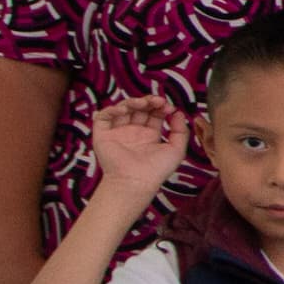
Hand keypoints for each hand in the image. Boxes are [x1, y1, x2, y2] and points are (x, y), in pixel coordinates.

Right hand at [87, 94, 191, 208]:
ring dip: (133, 102)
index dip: (161, 107)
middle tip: (158, 101)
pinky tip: (124, 110)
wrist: (136, 182)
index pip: (154, 114)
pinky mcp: (103, 135)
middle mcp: (133, 132)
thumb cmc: (156, 170)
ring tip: (142, 103)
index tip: (169, 108)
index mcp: (149, 136)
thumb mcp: (176, 149)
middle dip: (149, 101)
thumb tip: (178, 113)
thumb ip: (180, 130)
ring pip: (123, 109)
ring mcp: (118, 133)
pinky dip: (112, 109)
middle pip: (139, 109)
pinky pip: (103, 117)